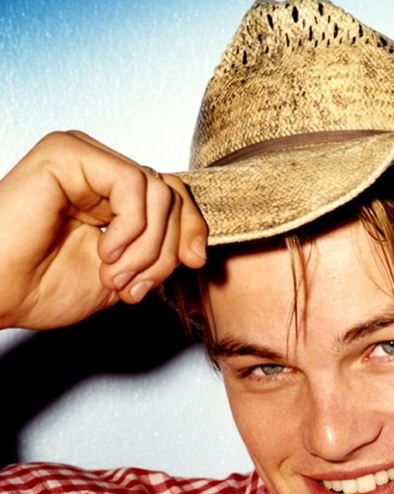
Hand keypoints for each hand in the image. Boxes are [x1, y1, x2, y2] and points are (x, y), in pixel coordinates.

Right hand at [0, 130, 207, 329]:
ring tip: (114, 275)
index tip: (193, 263)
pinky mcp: (67, 152)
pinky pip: (131, 181)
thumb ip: (160, 255)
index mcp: (113, 196)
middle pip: (172, 194)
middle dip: (165, 250)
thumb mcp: (125, 276)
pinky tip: (105, 251)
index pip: (175, 197)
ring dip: (146, 246)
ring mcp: (84, 158)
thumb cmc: (43, 287)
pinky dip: (130, 226)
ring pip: (158, 191)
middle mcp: (100, 171)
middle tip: (133, 286)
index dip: (191, 229)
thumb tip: (196, 248)